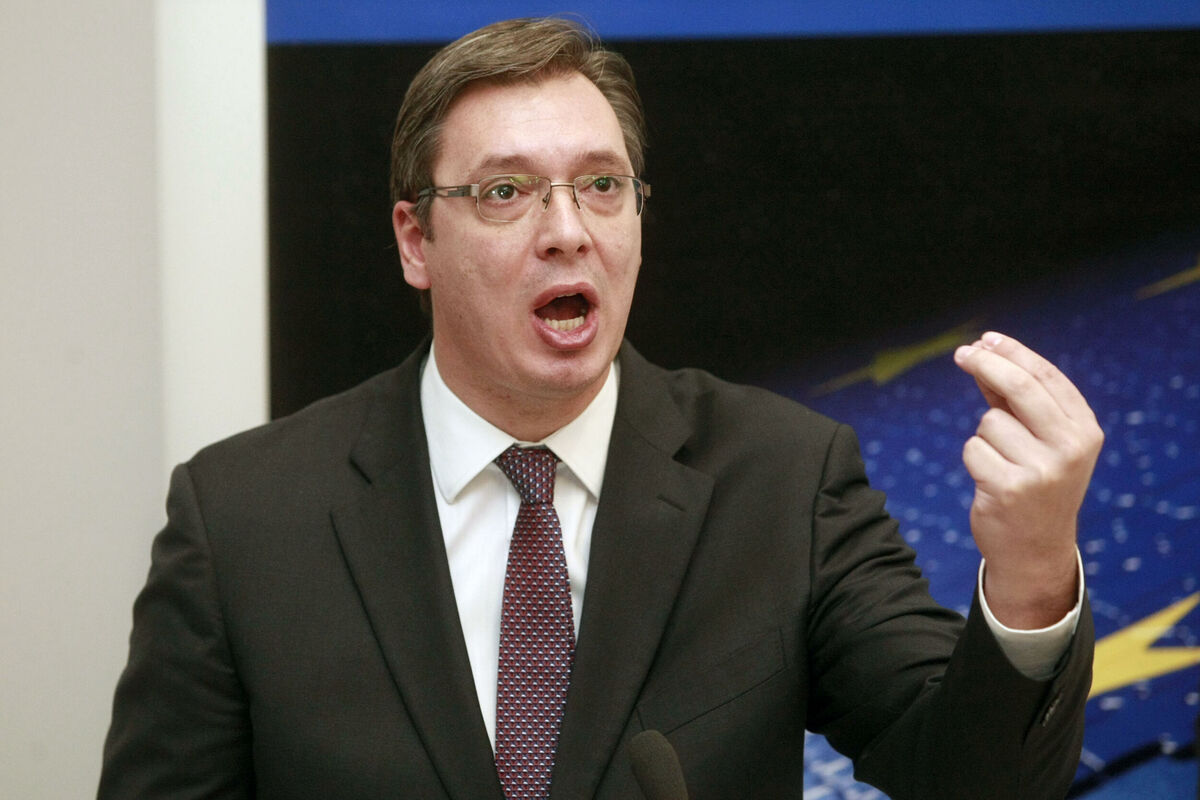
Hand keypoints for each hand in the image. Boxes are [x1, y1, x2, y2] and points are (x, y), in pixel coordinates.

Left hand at [953, 332, 1102, 628]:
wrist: (1035, 549)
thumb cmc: (1034, 484)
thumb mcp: (1041, 441)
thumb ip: (1016, 400)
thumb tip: (983, 352)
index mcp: (1085, 431)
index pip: (1047, 377)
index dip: (1013, 353)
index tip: (985, 339)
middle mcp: (1071, 448)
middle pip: (1020, 387)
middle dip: (986, 364)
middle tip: (961, 353)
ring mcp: (1042, 470)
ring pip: (989, 422)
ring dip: (984, 437)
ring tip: (1001, 464)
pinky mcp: (1010, 488)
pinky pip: (973, 449)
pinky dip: (974, 460)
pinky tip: (991, 480)